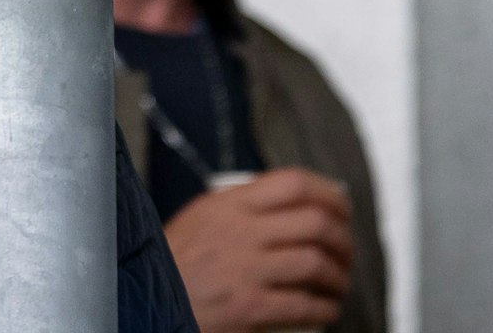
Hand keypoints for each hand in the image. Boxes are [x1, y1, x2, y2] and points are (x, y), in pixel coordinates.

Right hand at [163, 168, 353, 331]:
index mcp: (230, 203)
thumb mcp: (203, 215)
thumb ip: (243, 205)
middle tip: (346, 249)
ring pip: (314, 262)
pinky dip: (324, 307)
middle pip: (313, 222)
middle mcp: (241, 231)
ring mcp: (246, 269)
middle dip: (341, 237)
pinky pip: (302, 304)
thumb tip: (292, 202)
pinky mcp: (249, 307)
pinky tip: (326, 309)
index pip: (293, 183)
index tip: (341, 206)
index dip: (328, 193)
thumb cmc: (175, 260)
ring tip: (338, 282)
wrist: (147, 298)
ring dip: (337, 275)